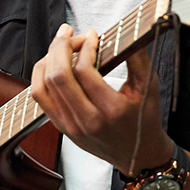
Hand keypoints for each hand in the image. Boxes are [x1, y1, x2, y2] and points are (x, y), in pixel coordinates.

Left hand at [29, 24, 171, 175]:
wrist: (138, 156)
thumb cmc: (144, 121)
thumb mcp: (149, 88)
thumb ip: (137, 58)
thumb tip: (125, 33)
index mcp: (111, 110)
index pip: (85, 71)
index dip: (85, 47)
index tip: (92, 36)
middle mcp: (87, 121)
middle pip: (58, 76)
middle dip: (61, 47)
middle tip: (71, 34)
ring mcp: (70, 126)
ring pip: (43, 86)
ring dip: (48, 59)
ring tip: (60, 46)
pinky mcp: (62, 128)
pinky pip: (40, 97)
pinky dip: (42, 76)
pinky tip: (52, 64)